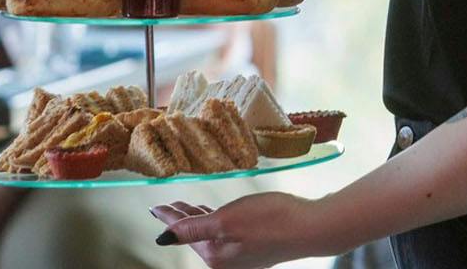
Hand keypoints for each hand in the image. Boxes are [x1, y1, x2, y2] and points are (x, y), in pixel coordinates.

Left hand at [149, 192, 327, 268]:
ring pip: (211, 235)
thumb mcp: (227, 220)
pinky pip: (226, 235)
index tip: (156, 208)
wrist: (310, 228)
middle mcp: (225, 261)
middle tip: (169, 205)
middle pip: (196, 236)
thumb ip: (194, 228)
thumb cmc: (272, 221)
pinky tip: (218, 215)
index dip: (169, 218)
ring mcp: (241, 257)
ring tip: (189, 206)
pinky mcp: (255, 249)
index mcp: (215, 255)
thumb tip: (164, 238)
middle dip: (181, 219)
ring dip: (198, 220)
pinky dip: (216, 223)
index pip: (183, 233)